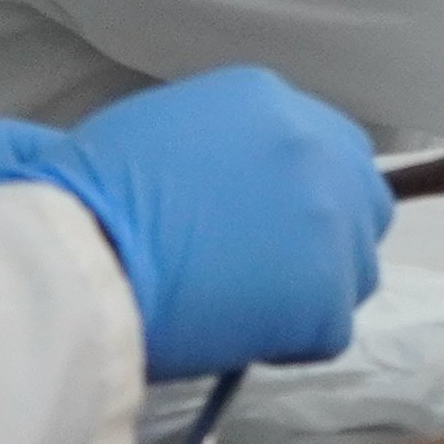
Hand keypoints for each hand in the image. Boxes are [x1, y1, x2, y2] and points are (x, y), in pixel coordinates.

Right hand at [38, 69, 388, 378]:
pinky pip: (330, 330)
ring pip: (356, 268)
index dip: (300, 195)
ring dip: (313, 292)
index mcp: (266, 100)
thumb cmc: (85, 196)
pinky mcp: (328, 295)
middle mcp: (313, 147)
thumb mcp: (159, 131)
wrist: (81, 254)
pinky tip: (234, 337)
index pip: (328, 145)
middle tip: (269, 274)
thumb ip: (218, 149)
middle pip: (362, 200)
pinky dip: (289, 343)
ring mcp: (329, 221)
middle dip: (325, 239)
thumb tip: (227, 189)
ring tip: (244, 310)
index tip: (268, 226)